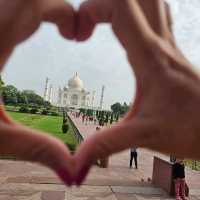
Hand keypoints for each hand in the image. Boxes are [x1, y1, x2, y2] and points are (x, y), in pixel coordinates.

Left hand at [0, 0, 77, 184]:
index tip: (75, 35)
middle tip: (68, 30)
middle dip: (55, 6)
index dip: (64, 11)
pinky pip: (4, 5)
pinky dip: (20, 8)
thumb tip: (72, 170)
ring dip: (37, 6)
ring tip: (51, 26)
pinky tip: (21, 30)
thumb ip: (34, 148)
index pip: (34, 2)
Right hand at [75, 0, 199, 183]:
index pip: (120, 8)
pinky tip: (124, 27)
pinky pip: (155, 17)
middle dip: (105, 0)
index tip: (77, 34)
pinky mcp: (170, 52)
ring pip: (151, 1)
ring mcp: (168, 45)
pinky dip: (136, 13)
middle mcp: (161, 43)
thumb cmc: (190, 128)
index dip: (91, 8)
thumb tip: (77, 161)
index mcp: (150, 58)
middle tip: (87, 21)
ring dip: (123, 3)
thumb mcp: (142, 135)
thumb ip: (106, 144)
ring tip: (100, 19)